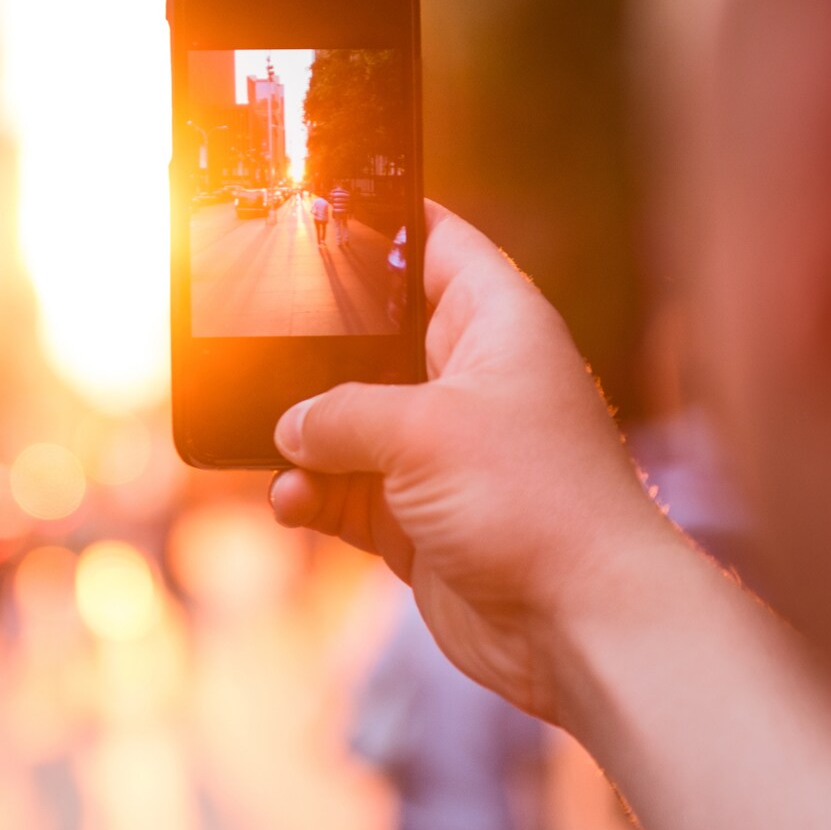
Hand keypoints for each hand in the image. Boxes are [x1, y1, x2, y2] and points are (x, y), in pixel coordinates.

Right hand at [270, 202, 686, 721]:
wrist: (581, 625)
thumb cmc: (535, 502)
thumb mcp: (423, 431)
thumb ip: (341, 413)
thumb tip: (290, 427)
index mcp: (497, 325)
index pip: (436, 243)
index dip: (383, 218)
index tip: (317, 204)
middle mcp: (470, 382)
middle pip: (375, 337)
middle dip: (315, 344)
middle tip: (249, 331)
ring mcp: (444, 454)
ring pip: (348, 422)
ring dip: (303, 435)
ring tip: (273, 443)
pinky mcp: (421, 520)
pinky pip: (345, 491)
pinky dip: (312, 494)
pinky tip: (291, 501)